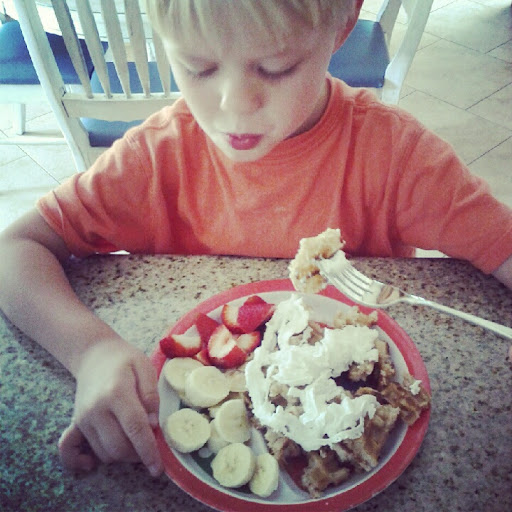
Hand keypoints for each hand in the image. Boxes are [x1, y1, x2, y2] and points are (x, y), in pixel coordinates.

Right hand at [58, 339, 162, 475]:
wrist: (95, 354)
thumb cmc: (125, 359)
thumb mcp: (144, 367)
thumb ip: (151, 395)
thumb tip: (153, 424)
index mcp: (117, 392)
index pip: (135, 428)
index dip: (148, 450)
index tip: (158, 468)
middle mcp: (96, 409)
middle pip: (118, 447)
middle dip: (138, 454)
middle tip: (150, 443)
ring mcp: (83, 418)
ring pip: (104, 453)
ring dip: (122, 456)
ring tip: (134, 440)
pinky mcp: (75, 423)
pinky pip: (71, 450)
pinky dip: (83, 460)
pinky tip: (93, 462)